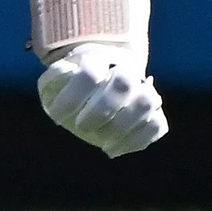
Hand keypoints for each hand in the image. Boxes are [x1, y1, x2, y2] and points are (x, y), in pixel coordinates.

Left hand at [37, 43, 168, 155]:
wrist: (98, 81)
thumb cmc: (70, 86)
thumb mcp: (53, 83)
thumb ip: (53, 79)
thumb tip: (65, 73)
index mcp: (97, 60)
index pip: (90, 73)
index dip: (72, 97)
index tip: (56, 116)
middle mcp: (124, 71)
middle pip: (124, 82)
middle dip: (102, 110)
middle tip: (81, 127)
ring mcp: (142, 91)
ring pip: (148, 102)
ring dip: (124, 126)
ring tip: (102, 142)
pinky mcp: (153, 113)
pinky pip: (158, 126)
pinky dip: (137, 141)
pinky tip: (113, 150)